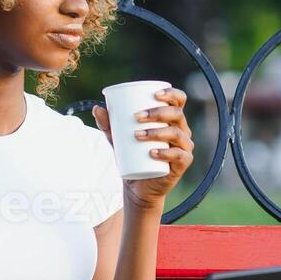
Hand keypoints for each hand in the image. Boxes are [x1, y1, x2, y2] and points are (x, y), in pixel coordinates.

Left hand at [92, 86, 193, 209]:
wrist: (139, 186)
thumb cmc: (133, 157)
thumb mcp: (119, 139)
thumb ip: (108, 125)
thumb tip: (96, 108)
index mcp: (171, 119)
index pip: (179, 100)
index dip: (171, 93)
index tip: (155, 94)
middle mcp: (182, 130)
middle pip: (177, 114)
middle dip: (158, 112)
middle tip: (137, 116)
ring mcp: (184, 147)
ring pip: (176, 134)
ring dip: (157, 132)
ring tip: (137, 135)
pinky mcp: (183, 164)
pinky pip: (178, 156)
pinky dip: (165, 153)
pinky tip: (152, 152)